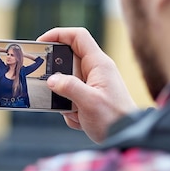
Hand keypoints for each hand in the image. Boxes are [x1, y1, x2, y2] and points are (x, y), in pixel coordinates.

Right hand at [38, 27, 137, 142]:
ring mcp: (93, 84)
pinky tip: (81, 120)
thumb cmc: (114, 119)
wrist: (128, 137)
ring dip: (64, 100)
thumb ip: (69, 88)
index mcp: (99, 64)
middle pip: (68, 61)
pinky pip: (71, 98)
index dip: (58, 34)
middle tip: (49, 87)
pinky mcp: (90, 97)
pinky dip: (71, 111)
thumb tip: (51, 80)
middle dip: (57, 78)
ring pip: (67, 84)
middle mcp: (96, 70)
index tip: (41, 43)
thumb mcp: (89, 103)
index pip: (78, 36)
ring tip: (73, 112)